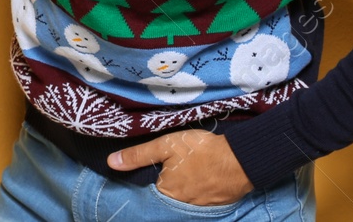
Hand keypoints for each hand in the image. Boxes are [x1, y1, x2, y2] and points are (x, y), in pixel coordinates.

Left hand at [109, 129, 252, 206]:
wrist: (240, 160)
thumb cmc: (201, 151)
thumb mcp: (165, 146)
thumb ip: (138, 155)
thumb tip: (111, 163)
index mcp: (166, 192)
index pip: (148, 190)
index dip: (147, 179)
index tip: (148, 170)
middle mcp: (180, 204)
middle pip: (166, 196)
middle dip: (166, 185)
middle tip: (172, 169)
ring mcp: (199, 206)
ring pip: (184, 199)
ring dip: (183, 189)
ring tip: (186, 172)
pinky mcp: (215, 204)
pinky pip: (199, 200)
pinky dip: (197, 191)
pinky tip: (200, 178)